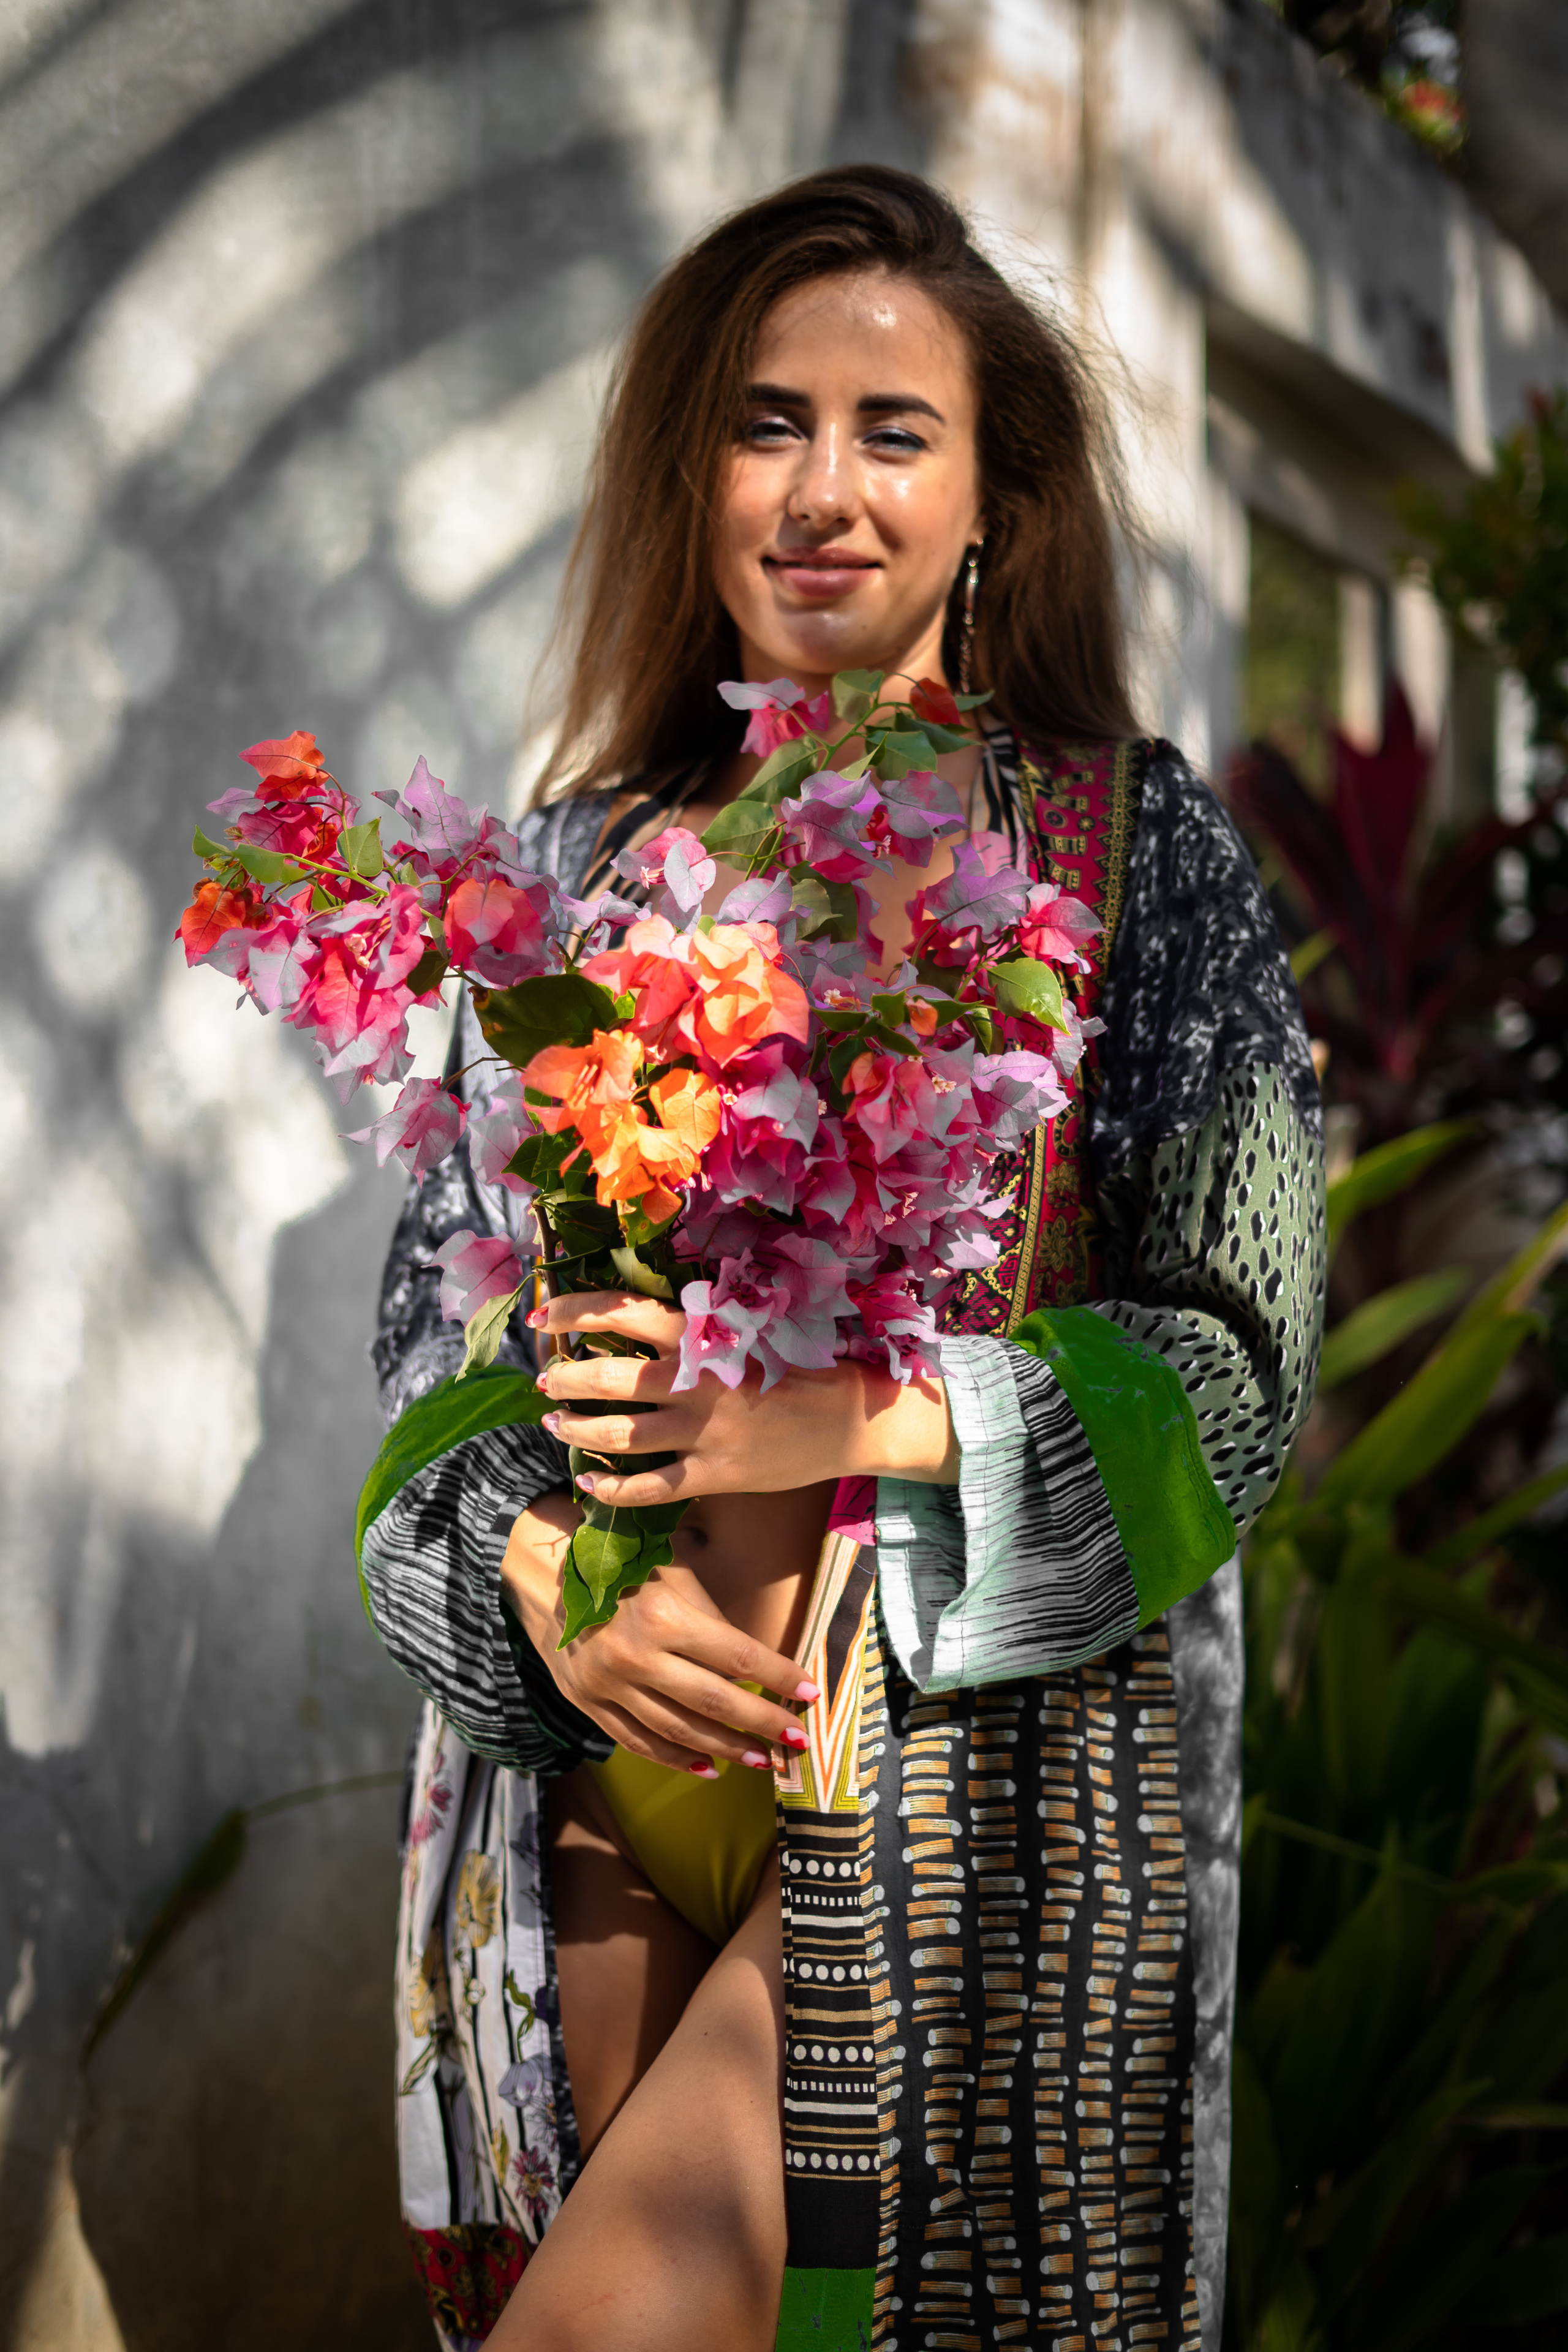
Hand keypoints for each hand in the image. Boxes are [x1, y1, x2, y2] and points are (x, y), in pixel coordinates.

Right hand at [500, 1489, 818, 1772]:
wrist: (543, 1575)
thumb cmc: (623, 1567)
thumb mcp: (674, 1574)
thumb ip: (711, 1621)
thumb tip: (750, 1668)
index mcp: (664, 1615)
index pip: (738, 1655)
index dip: (779, 1677)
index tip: (810, 1693)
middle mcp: (636, 1656)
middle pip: (713, 1702)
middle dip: (762, 1724)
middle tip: (796, 1740)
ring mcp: (609, 1685)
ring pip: (678, 1730)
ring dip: (725, 1748)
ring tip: (761, 1760)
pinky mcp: (588, 1704)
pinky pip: (637, 1742)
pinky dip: (675, 1759)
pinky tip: (708, 1768)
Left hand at [531, 1291, 957, 1510]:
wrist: (852, 1417)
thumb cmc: (802, 1365)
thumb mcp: (749, 1330)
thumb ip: (697, 1327)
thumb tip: (635, 1317)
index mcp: (706, 1336)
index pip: (623, 1312)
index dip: (575, 1311)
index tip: (543, 1317)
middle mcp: (697, 1383)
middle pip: (607, 1378)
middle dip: (564, 1379)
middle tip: (544, 1380)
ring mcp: (704, 1434)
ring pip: (618, 1435)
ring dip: (576, 1429)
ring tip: (554, 1424)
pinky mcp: (714, 1475)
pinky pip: (649, 1488)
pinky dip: (611, 1489)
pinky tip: (587, 1483)